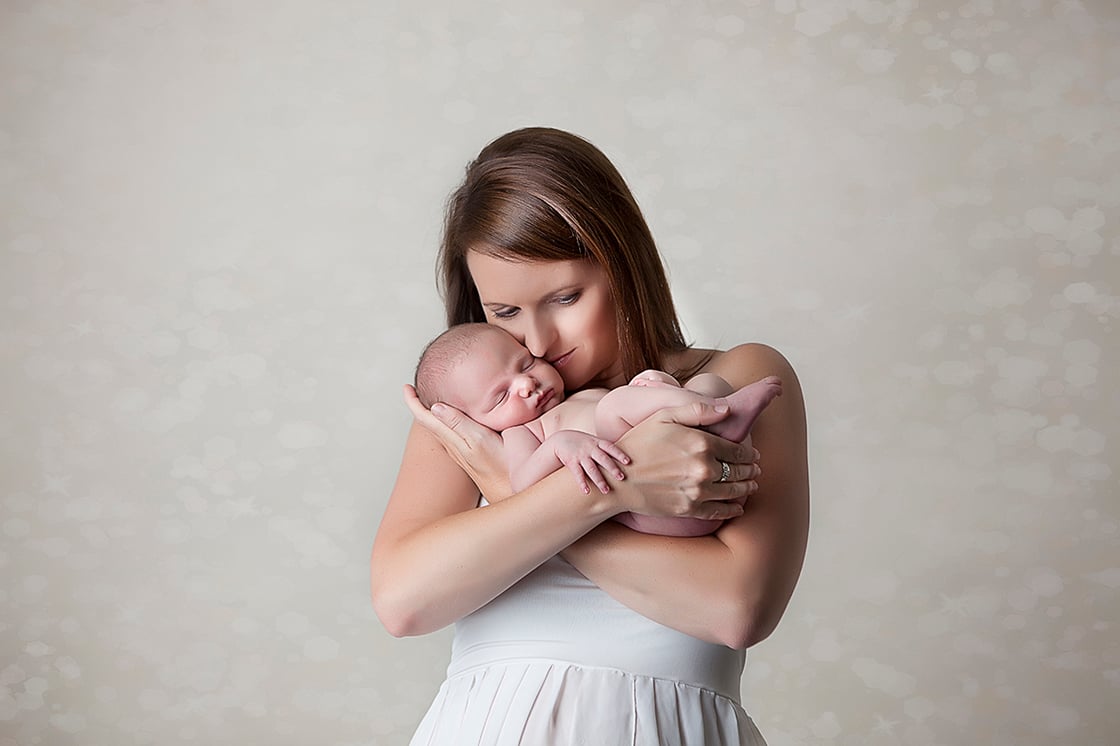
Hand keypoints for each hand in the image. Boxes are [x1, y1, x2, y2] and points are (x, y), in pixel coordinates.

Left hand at [402, 384, 513, 500]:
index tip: (406, 387)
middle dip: (418, 405)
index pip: (425, 418)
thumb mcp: (480, 440)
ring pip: (438, 429)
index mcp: (453, 439)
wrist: (512, 491)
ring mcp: (461, 452)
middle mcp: (453, 446)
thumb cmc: (501, 467)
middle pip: (428, 423)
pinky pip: (450, 435)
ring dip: (430, 414)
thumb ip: (459, 424)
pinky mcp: (469, 455)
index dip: (413, 402)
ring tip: (427, 400)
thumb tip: (435, 407)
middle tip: (412, 390)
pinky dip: (445, 422)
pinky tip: (451, 420)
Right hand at [548, 431, 630, 495]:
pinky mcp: (571, 462)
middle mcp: (590, 448)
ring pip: (591, 468)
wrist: (560, 439)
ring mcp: (581, 455)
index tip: (628, 462)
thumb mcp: (593, 441)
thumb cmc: (582, 442)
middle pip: (603, 459)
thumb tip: (623, 458)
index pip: (610, 447)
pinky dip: (582, 483)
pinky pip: (577, 474)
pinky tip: (587, 492)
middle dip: (612, 468)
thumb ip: (605, 449)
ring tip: (606, 491)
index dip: (619, 454)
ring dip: (599, 480)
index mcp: (597, 442)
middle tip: (621, 477)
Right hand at [610, 401, 759, 520]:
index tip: (754, 456)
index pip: (738, 451)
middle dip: (751, 471)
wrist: (618, 478)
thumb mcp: (664, 416)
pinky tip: (737, 508)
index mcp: (701, 443)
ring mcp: (698, 491)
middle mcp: (704, 468)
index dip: (750, 454)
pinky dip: (732, 510)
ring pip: (734, 491)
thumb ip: (697, 410)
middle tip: (755, 471)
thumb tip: (727, 409)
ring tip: (751, 486)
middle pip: (740, 471)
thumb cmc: (639, 443)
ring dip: (746, 489)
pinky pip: (720, 511)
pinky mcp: (689, 508)